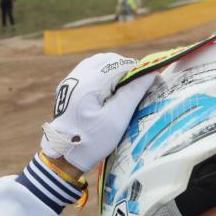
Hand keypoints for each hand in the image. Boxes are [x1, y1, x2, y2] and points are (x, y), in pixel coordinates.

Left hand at [39, 53, 151, 173]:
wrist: (64, 155)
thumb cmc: (92, 140)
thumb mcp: (116, 119)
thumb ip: (133, 93)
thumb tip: (150, 74)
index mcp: (89, 82)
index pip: (120, 64)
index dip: (138, 70)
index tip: (151, 82)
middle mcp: (77, 77)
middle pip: (108, 60)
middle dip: (125, 69)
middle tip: (137, 86)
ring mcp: (70, 81)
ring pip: (97, 63)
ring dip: (113, 71)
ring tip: (123, 90)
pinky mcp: (67, 88)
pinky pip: (88, 72)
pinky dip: (101, 75)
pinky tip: (107, 92)